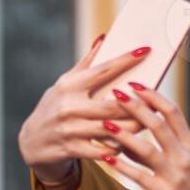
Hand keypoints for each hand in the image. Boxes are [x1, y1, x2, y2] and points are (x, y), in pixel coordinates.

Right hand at [16, 35, 150, 176]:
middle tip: (157, 99)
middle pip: (112, 105)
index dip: (126, 60)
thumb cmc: (54, 107)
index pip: (103, 70)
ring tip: (149, 123)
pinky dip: (117, 148)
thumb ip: (86, 64)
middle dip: (137, 104)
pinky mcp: (71, 149)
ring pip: (111, 129)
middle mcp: (68, 106)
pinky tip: (130, 145)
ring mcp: (69, 129)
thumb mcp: (64, 85)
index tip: (145, 50)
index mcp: (69, 85)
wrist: (31, 142)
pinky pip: (102, 151)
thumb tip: (104, 38)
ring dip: (132, 128)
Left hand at [93, 81, 189, 189]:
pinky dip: (122, 166)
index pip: (173, 112)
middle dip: (136, 107)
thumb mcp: (184, 162)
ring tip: (104, 124)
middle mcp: (184, 156)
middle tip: (116, 93)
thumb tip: (131, 135)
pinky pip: (139, 176)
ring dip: (124, 135)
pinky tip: (106, 157)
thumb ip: (161, 147)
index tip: (135, 84)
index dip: (153, 96)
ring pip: (146, 149)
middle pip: (158, 125)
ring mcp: (175, 175)